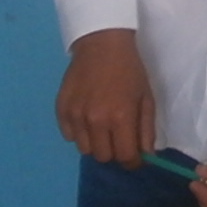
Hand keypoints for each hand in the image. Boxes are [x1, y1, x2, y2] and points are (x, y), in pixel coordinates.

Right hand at [55, 29, 154, 166]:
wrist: (101, 45)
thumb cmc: (129, 70)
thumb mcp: (146, 97)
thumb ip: (146, 129)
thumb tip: (146, 155)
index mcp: (121, 117)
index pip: (124, 156)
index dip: (132, 162)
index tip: (135, 158)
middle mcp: (96, 120)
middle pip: (103, 157)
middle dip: (114, 152)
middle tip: (118, 138)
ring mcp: (75, 116)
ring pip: (84, 149)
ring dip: (95, 143)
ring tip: (102, 125)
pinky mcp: (60, 110)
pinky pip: (69, 136)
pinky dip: (79, 133)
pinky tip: (87, 117)